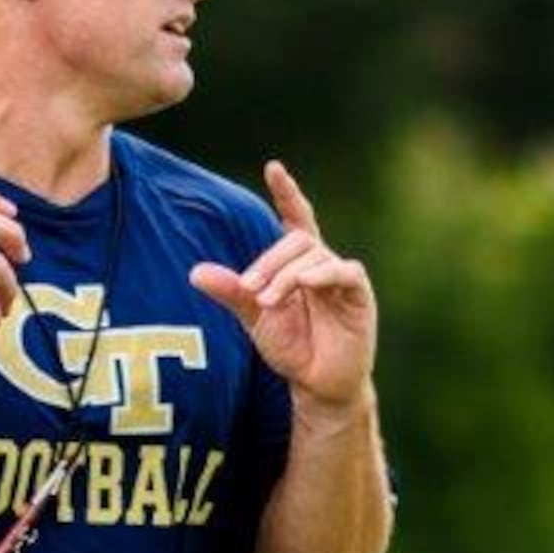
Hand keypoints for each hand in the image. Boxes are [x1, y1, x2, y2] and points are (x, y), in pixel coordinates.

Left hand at [193, 161, 374, 411]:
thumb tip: (194, 272)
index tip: (273, 167)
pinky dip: (323, 275)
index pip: (296, 218)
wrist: (316, 385)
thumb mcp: (255, 318)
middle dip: (269, 262)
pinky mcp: (359, 296)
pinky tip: (304, 284)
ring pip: (314, 257)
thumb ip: (232, 293)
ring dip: (286, 276)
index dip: (287, 193)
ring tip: (266, 302)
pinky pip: (344, 274)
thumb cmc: (291, 348)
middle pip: (297, 241)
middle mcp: (322, 264)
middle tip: (249, 288)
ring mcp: (343, 279)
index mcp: (299, 263)